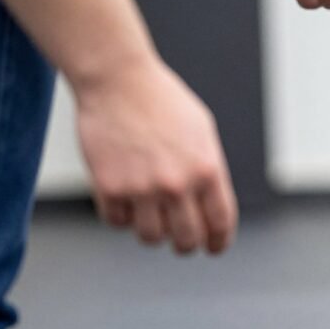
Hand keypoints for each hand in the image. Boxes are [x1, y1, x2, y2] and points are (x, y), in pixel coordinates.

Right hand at [75, 58, 238, 254]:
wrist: (118, 79)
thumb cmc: (162, 102)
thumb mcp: (203, 133)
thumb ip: (209, 171)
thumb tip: (211, 208)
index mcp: (207, 170)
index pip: (220, 223)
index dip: (218, 241)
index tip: (213, 248)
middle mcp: (177, 184)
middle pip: (186, 240)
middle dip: (186, 245)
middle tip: (182, 243)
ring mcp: (142, 187)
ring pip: (151, 238)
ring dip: (153, 232)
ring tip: (151, 216)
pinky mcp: (109, 187)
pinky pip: (117, 222)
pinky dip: (121, 217)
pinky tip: (125, 200)